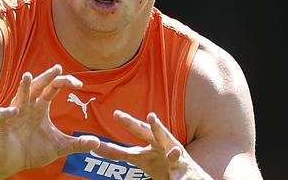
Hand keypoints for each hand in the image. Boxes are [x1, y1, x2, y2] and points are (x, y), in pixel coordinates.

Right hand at [0, 64, 99, 177]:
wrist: (12, 163)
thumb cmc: (33, 151)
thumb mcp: (59, 147)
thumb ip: (77, 144)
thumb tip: (97, 142)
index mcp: (40, 108)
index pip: (52, 88)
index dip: (64, 82)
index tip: (79, 84)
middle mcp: (28, 107)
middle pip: (37, 86)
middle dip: (46, 77)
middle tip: (57, 68)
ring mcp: (14, 114)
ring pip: (19, 97)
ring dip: (23, 87)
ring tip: (27, 76)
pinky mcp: (2, 125)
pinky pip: (3, 115)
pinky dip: (8, 112)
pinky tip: (15, 111)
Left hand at [92, 111, 211, 179]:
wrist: (190, 177)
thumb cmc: (162, 164)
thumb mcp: (140, 159)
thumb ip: (119, 153)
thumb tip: (96, 148)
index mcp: (149, 143)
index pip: (136, 132)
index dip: (127, 124)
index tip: (116, 113)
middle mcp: (161, 144)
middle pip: (146, 132)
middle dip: (134, 124)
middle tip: (121, 115)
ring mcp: (174, 153)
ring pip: (166, 140)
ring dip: (158, 129)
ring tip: (151, 119)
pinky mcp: (185, 167)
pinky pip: (179, 166)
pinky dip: (176, 164)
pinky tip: (173, 158)